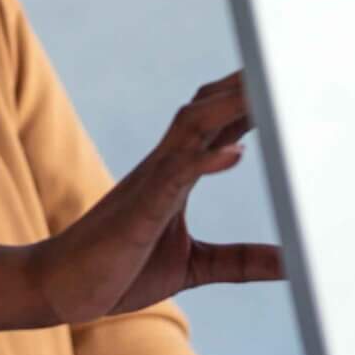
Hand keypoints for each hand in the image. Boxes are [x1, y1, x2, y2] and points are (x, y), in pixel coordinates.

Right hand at [0, 72, 280, 333]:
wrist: (59, 288)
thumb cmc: (117, 271)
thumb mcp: (194, 268)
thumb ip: (242, 260)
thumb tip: (295, 263)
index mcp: (176, 176)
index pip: (220, 125)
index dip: (253, 102)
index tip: (291, 84)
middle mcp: (164, 167)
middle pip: (208, 109)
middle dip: (245, 86)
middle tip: (289, 65)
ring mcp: (150, 183)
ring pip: (192, 128)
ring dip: (229, 107)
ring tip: (268, 90)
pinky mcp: (139, 209)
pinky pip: (174, 176)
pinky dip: (205, 161)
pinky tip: (236, 154)